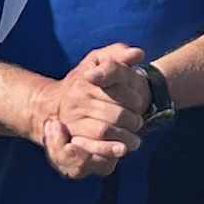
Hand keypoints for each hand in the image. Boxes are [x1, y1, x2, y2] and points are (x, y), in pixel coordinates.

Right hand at [41, 44, 150, 176]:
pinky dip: (108, 150)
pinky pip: (92, 147)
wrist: (63, 102)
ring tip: (135, 140)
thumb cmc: (92, 80)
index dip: (133, 96)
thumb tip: (138, 54)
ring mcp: (72, 118)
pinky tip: (121, 150)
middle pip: (115, 113)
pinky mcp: (71, 136)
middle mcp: (77, 98)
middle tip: (139, 122)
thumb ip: (119, 54)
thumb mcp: (101, 60)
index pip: (115, 87)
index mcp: (86, 77)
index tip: (140, 100)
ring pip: (104, 130)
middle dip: (132, 119)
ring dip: (125, 136)